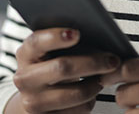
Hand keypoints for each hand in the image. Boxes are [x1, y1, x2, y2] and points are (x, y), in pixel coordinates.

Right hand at [5, 28, 120, 113]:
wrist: (35, 99)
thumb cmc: (50, 67)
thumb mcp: (50, 52)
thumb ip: (65, 41)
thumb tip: (98, 35)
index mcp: (25, 54)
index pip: (37, 42)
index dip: (56, 36)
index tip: (77, 33)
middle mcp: (25, 78)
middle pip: (62, 67)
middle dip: (93, 62)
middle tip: (113, 60)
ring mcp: (33, 101)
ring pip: (75, 93)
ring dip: (95, 84)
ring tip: (104, 77)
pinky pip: (79, 110)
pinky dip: (91, 101)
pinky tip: (92, 92)